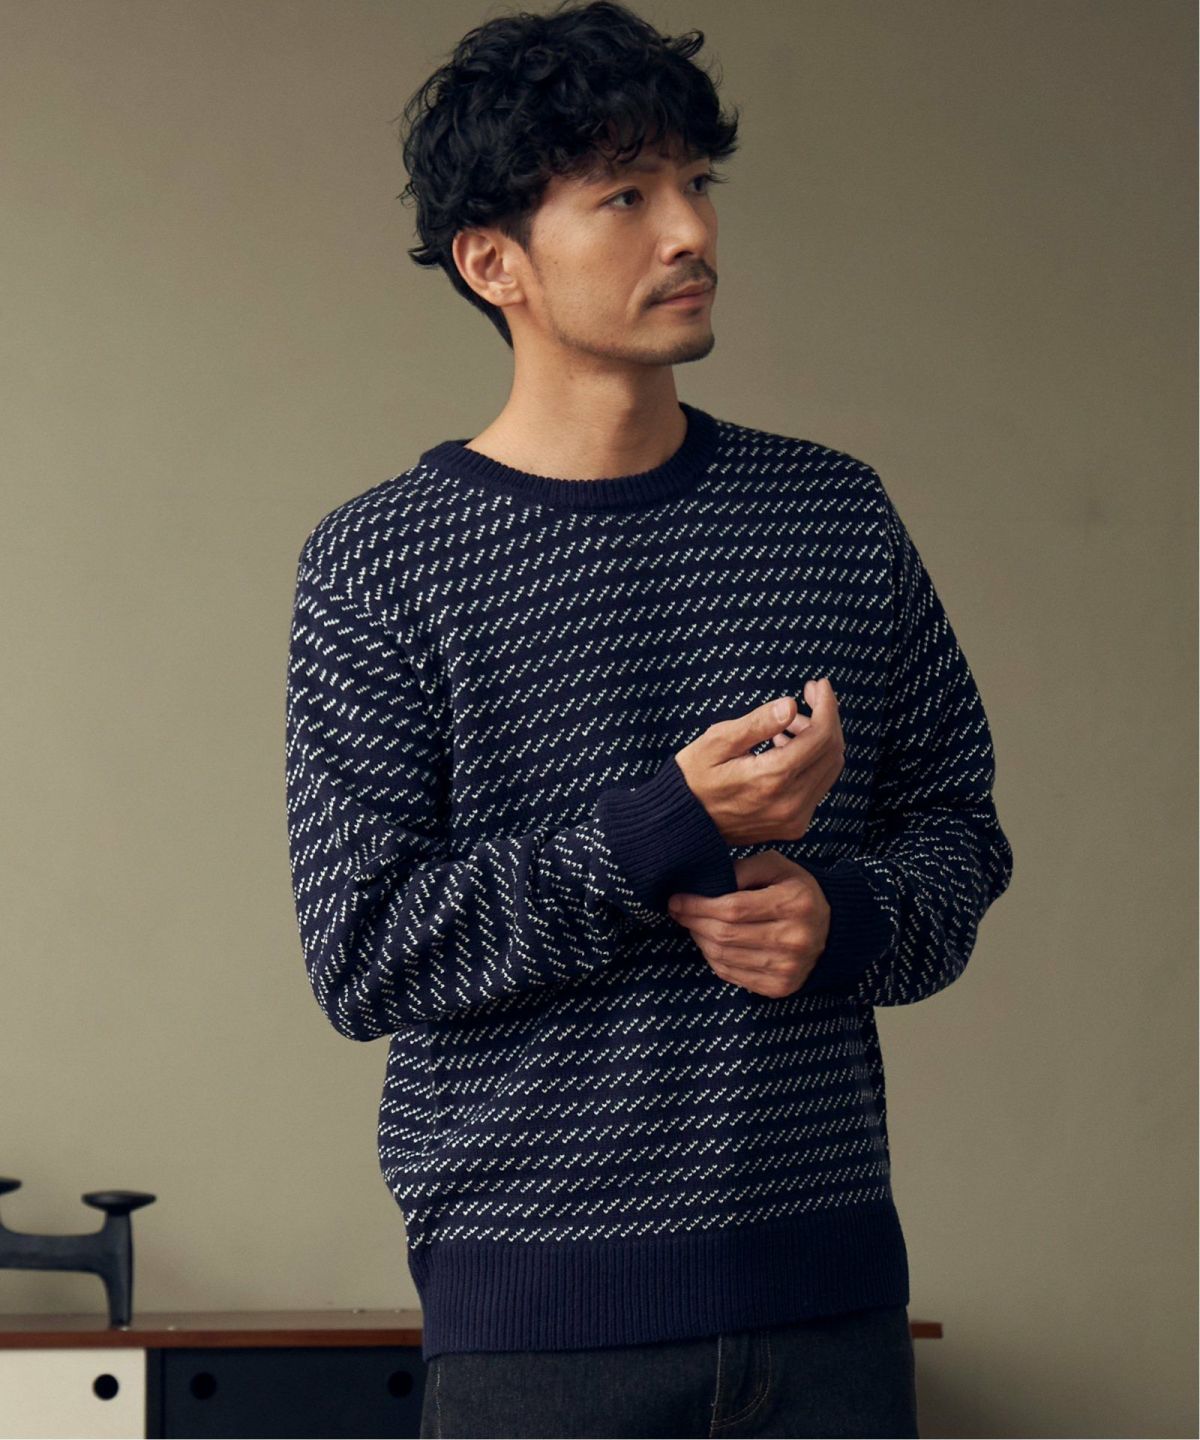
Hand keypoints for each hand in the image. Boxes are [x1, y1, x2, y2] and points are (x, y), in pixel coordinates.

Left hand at [666, 849, 830, 997]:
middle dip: (693, 922)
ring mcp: (787, 968)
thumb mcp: (776, 867)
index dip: (698, 906)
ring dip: (700, 940)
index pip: (733, 909)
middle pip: (725, 935)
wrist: (831, 929)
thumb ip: (742, 869)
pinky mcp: (779, 987)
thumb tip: (706, 884)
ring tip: (695, 924)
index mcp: (794, 904)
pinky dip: (713, 959)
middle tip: (679, 911)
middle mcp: (793, 940)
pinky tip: (711, 943)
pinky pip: (731, 975)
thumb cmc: (796, 891)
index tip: (676, 900)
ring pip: (723, 957)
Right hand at [674, 678, 843, 845]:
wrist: (684, 824)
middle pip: (832, 752)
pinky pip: (818, 786)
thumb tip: (790, 705)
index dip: (826, 705)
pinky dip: (812, 761)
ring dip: (820, 739)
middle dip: (827, 718)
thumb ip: (757, 724)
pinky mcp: (794, 825)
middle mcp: (790, 803)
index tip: (819, 685)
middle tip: (810, 695)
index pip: (820, 737)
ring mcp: (794, 818)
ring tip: (790, 723)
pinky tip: (786, 747)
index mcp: (771, 779)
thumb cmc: (694, 778)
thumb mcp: (717, 742)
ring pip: (829, 769)